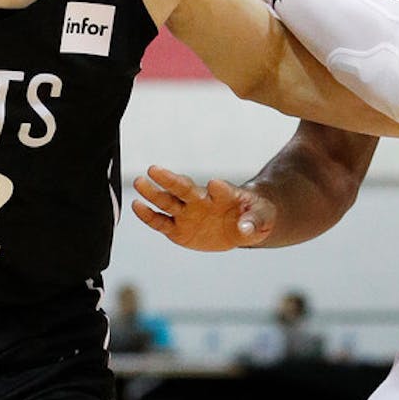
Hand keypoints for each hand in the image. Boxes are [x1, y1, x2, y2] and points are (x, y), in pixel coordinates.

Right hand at [131, 165, 277, 250]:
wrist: (242, 224)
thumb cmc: (255, 216)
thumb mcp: (262, 219)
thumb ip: (254, 223)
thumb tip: (244, 228)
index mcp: (225, 196)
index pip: (222, 190)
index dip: (220, 188)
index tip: (215, 184)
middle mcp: (202, 201)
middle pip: (184, 189)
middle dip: (170, 180)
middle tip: (155, 169)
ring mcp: (188, 213)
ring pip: (168, 202)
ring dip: (153, 193)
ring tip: (139, 181)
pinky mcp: (179, 229)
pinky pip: (161, 223)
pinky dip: (149, 216)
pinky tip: (136, 206)